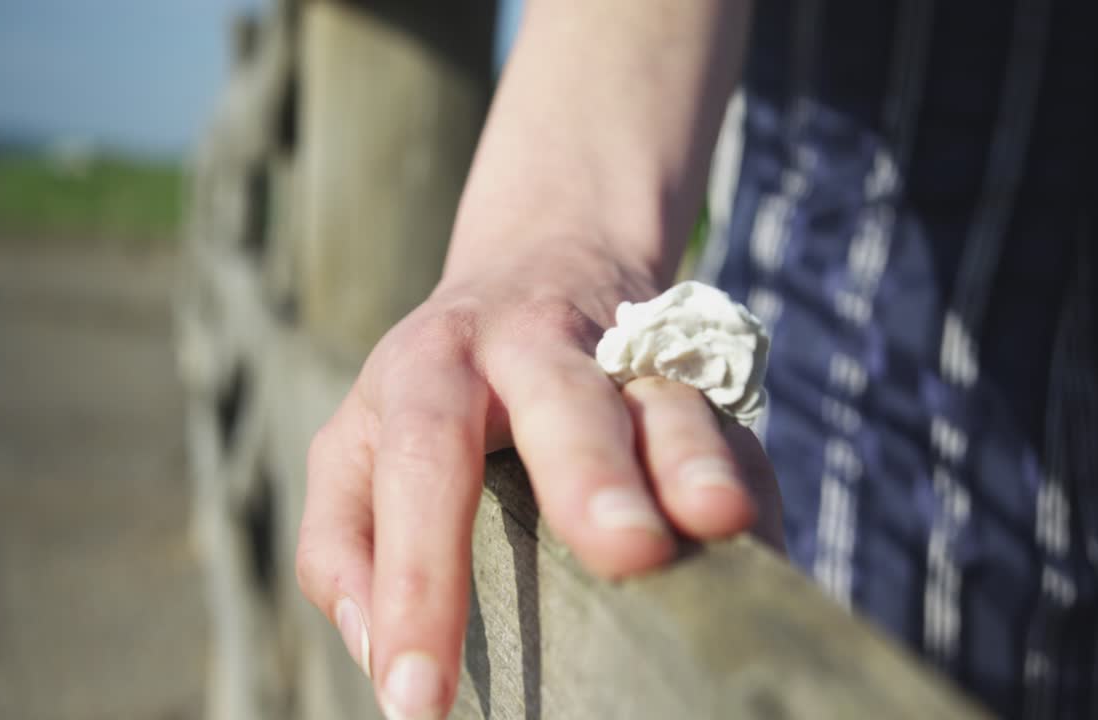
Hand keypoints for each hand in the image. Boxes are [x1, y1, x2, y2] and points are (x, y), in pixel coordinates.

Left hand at [294, 248, 781, 718]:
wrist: (541, 260)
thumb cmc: (433, 389)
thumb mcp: (358, 442)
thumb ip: (340, 541)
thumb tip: (376, 651)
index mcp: (431, 367)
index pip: (422, 467)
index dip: (417, 580)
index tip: (418, 700)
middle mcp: (528, 347)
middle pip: (561, 398)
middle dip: (592, 471)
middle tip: (624, 555)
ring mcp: (621, 353)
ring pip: (662, 395)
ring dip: (691, 457)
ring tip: (718, 520)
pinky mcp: (689, 372)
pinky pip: (727, 423)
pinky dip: (747, 480)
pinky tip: (758, 545)